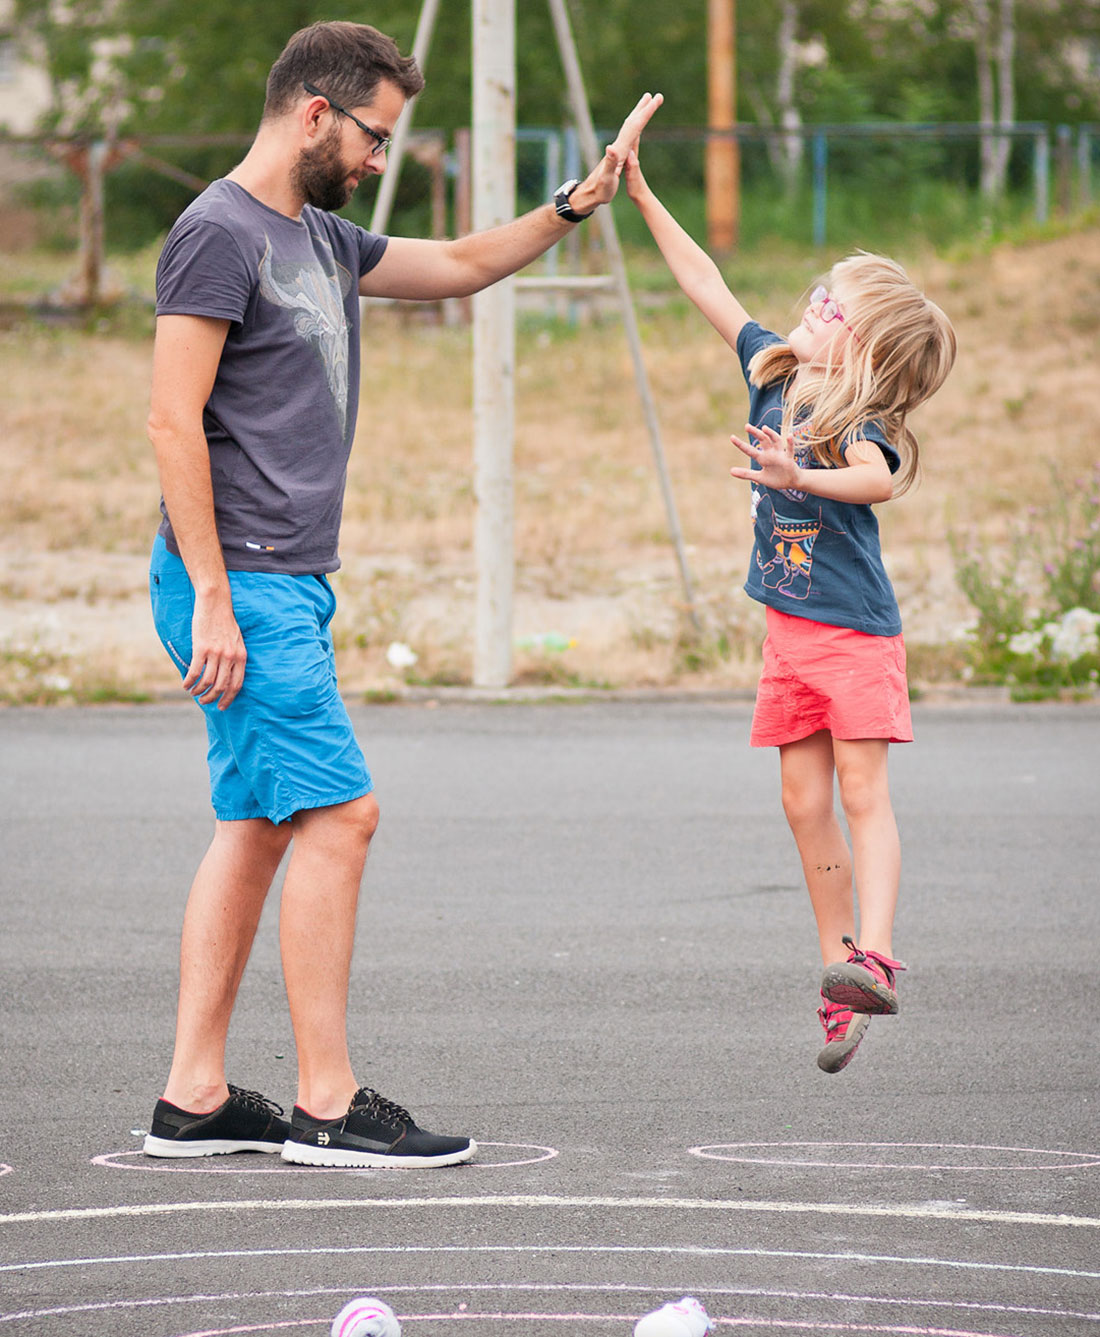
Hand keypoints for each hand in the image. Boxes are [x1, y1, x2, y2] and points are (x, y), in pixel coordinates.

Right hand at [184, 592, 246, 709]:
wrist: (216, 602)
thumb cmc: (225, 621)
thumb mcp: (237, 640)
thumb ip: (234, 657)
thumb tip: (227, 674)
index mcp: (241, 656)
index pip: (237, 684)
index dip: (229, 698)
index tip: (222, 706)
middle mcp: (230, 657)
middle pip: (221, 686)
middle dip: (211, 698)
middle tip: (203, 701)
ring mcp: (216, 653)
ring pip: (207, 681)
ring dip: (199, 691)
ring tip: (193, 693)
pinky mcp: (201, 648)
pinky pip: (195, 671)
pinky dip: (189, 681)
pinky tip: (185, 684)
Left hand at [573, 92, 662, 210]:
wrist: (589, 194)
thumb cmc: (599, 190)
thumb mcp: (606, 178)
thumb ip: (609, 163)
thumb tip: (611, 148)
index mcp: (620, 149)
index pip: (635, 126)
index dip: (646, 112)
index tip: (656, 99)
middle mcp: (618, 146)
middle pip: (632, 122)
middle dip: (643, 108)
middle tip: (654, 95)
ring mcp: (617, 149)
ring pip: (629, 127)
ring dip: (638, 114)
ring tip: (645, 103)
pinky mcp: (616, 154)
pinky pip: (628, 136)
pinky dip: (634, 127)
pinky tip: (636, 127)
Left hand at [729, 422, 801, 490]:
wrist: (791, 482)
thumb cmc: (775, 478)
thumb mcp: (759, 477)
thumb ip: (746, 474)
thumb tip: (731, 471)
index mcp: (762, 458)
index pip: (750, 450)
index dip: (741, 444)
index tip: (731, 437)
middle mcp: (770, 453)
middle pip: (762, 440)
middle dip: (755, 433)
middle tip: (746, 426)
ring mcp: (780, 455)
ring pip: (776, 441)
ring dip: (771, 434)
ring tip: (764, 428)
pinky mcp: (789, 459)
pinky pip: (790, 450)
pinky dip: (790, 443)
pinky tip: (789, 436)